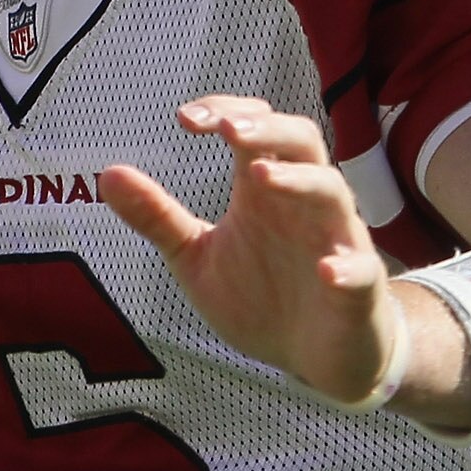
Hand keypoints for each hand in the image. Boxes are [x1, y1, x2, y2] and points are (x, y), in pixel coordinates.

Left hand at [101, 95, 460, 418]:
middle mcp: (304, 204)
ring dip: (299, 180)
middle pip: (302, 141)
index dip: (226, 111)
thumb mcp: (197, 257)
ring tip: (261, 176)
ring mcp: (336, 242)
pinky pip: (362, 270)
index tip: (185, 119)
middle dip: (267, 128)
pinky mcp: (358, 289)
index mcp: (264, 190)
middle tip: (229, 127)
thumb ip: (158, 218)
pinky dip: (347, 266)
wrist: (317, 359)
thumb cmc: (262, 297)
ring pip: (331, 191)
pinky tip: (326, 270)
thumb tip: (108, 174)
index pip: (256, 127)